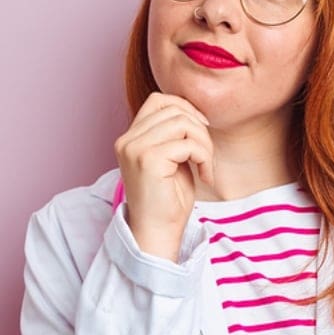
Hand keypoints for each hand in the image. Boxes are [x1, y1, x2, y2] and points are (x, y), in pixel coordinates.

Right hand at [114, 93, 214, 261]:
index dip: (186, 108)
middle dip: (200, 129)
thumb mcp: (171, 159)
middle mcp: (127, 140)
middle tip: (206, 156)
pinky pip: (188, 144)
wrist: (157, 234)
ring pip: (183, 123)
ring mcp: (135, 148)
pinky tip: (204, 176)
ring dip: (204, 144)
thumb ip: (175, 134)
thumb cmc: (168, 201)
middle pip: (174, 109)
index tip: (202, 131)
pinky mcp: (148, 160)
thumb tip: (195, 111)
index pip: (159, 101)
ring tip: (205, 166)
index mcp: (130, 137)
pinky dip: (204, 158)